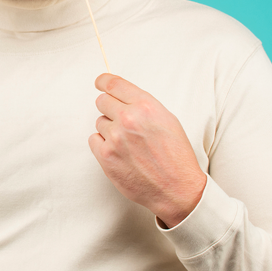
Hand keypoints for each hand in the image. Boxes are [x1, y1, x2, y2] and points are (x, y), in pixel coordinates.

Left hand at [88, 73, 206, 227]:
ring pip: (99, 122)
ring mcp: (115, 138)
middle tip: (122, 121)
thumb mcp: (167, 120)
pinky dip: (103, 145)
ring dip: (110, 130)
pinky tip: (121, 153)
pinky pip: (94, 140)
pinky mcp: (105, 156)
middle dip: (110, 109)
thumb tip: (121, 96)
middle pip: (102, 101)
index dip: (103, 81)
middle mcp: (128, 119)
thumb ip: (142, 105)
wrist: (177, 189)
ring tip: (129, 144)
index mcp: (146, 106)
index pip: (114, 84)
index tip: (99, 82)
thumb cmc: (176, 155)